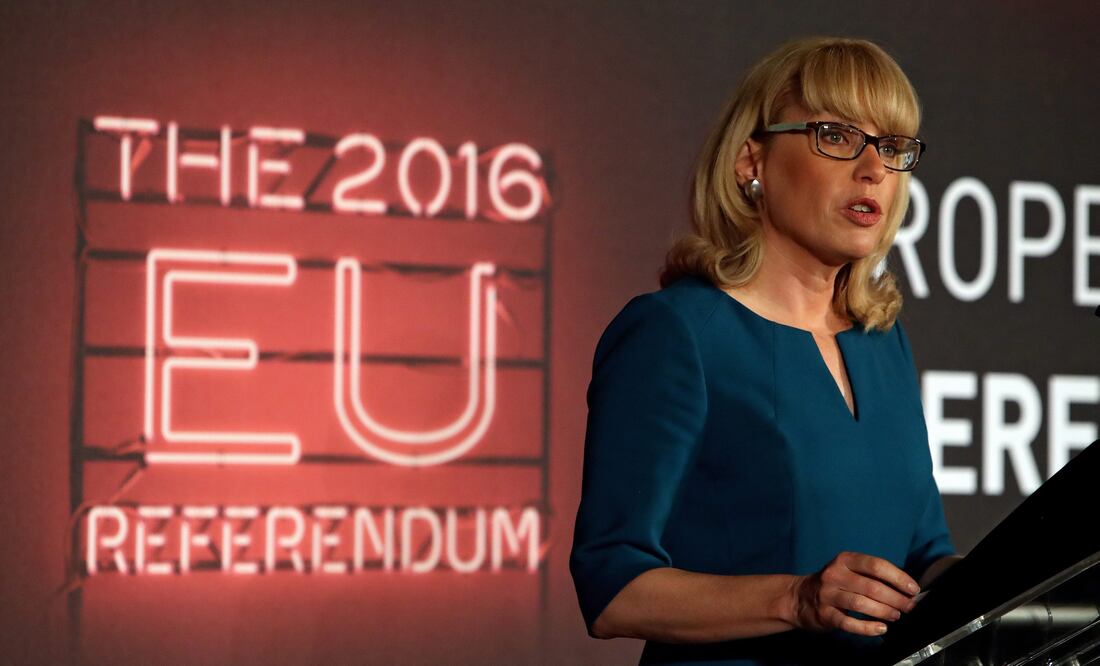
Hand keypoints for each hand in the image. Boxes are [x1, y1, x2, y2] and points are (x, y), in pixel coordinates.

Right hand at [789, 551, 918, 636]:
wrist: (798, 597)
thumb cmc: (833, 585)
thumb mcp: (848, 571)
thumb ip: (871, 576)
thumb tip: (905, 588)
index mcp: (844, 560)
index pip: (876, 565)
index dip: (898, 577)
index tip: (913, 589)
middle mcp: (834, 575)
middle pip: (871, 586)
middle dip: (896, 598)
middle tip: (909, 607)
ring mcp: (827, 595)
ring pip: (861, 604)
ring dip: (884, 611)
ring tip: (896, 616)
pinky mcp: (824, 614)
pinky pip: (849, 623)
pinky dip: (868, 627)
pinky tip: (880, 628)